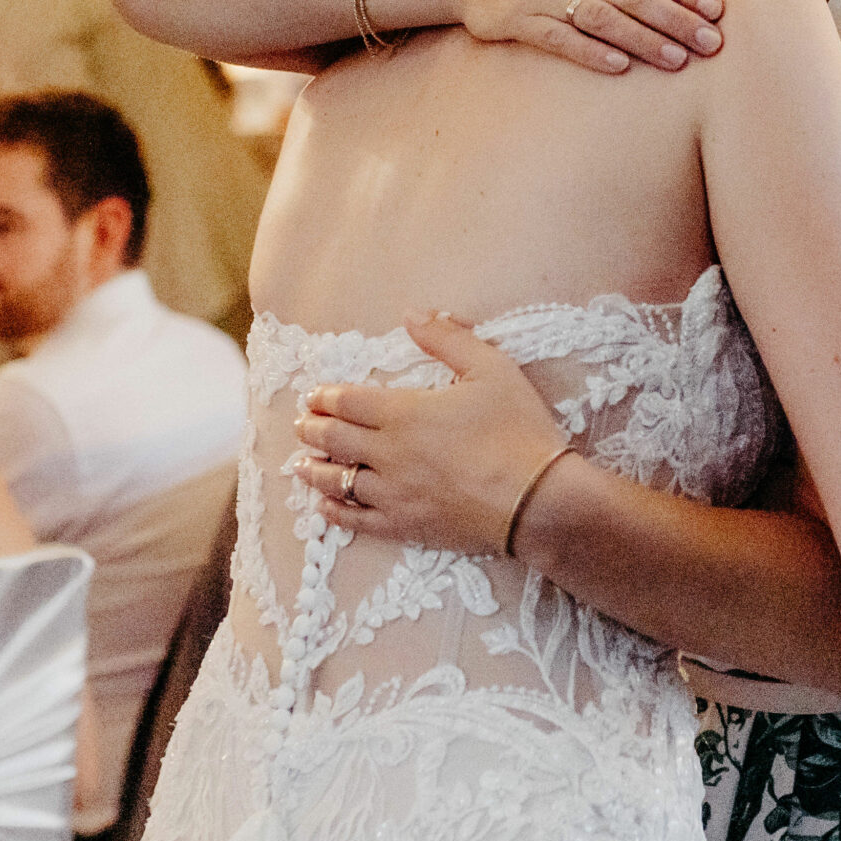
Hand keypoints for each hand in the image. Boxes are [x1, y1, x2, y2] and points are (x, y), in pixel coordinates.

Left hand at [292, 313, 570, 552]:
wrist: (539, 502)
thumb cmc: (518, 431)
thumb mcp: (491, 369)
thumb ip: (448, 339)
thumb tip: (413, 313)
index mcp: (404, 413)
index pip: (347, 402)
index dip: (325, 397)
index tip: (313, 395)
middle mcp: (389, 454)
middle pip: (335, 439)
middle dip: (312, 429)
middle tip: (301, 424)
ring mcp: (394, 494)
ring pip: (339, 481)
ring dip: (315, 470)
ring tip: (301, 464)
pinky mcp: (407, 526)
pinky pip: (358, 521)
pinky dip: (336, 512)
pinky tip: (325, 508)